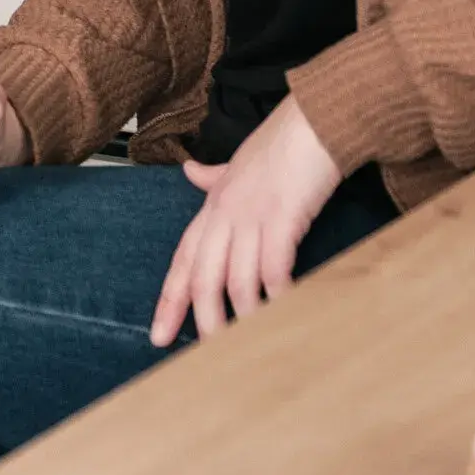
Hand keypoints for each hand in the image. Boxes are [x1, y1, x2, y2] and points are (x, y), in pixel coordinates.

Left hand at [148, 95, 345, 346]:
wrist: (316, 119)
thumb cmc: (282, 143)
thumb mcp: (239, 161)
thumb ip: (214, 175)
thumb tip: (191, 172)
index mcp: (212, 205)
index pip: (182, 259)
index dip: (170, 299)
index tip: (158, 334)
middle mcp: (225, 213)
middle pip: (203, 277)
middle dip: (202, 319)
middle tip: (205, 355)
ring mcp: (252, 215)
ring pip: (236, 278)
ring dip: (243, 316)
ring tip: (249, 347)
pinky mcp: (283, 216)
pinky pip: (273, 266)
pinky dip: (277, 293)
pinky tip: (283, 312)